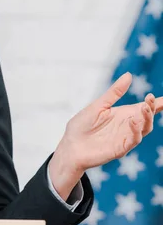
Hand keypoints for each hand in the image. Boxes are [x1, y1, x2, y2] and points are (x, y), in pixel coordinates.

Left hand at [49, 72, 162, 199]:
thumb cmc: (81, 126)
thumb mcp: (98, 105)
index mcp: (122, 114)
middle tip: (150, 99)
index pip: (144, 108)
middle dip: (152, 108)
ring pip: (144, 129)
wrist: (70, 146)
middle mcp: (127, 126)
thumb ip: (114, 93)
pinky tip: (133, 121)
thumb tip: (129, 75)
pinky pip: (133, 140)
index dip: (157, 103)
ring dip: (146, 118)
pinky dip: (136, 131)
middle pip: (147, 117)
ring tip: (144, 108)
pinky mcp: (121, 148)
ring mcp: (125, 137)